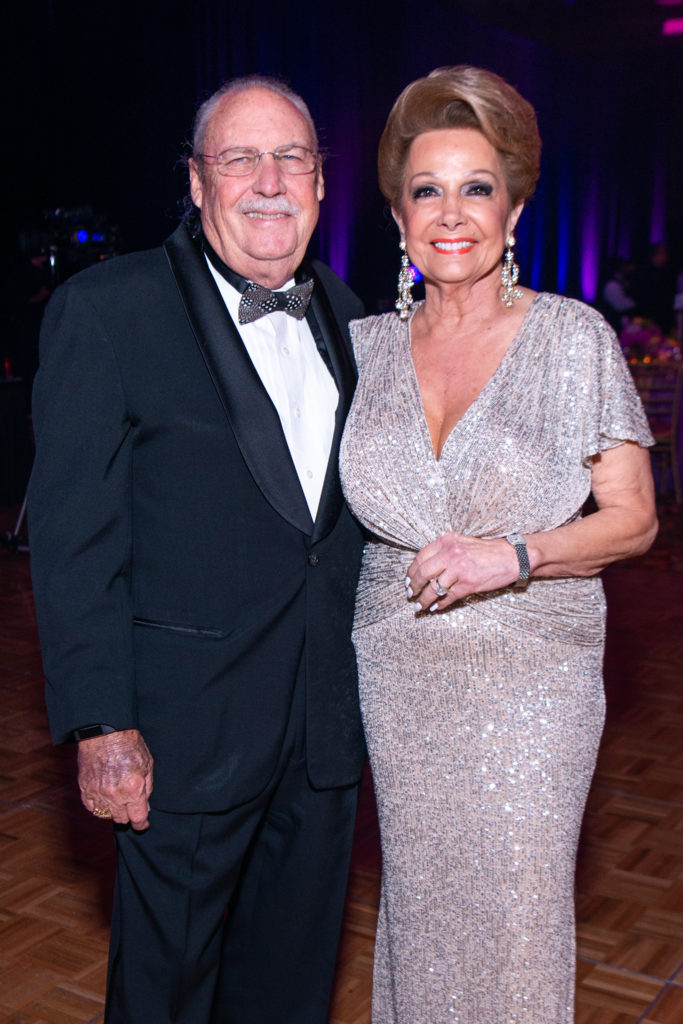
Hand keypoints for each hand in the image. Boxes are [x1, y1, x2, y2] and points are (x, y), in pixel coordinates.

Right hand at [78, 729, 153, 829]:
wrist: (105, 732)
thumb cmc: (129, 744)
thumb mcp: (147, 764)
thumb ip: (147, 788)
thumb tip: (146, 806)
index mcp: (133, 789)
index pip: (137, 818)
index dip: (142, 824)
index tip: (143, 824)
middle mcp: (114, 795)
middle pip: (122, 819)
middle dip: (128, 815)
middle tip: (131, 807)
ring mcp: (98, 793)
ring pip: (106, 815)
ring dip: (113, 811)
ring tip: (118, 800)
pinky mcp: (85, 789)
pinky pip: (91, 807)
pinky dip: (98, 806)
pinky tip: (104, 797)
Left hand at [405, 532, 520, 611]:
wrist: (512, 557)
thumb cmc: (487, 551)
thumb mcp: (462, 543)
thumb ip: (444, 551)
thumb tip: (425, 569)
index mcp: (447, 541)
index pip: (421, 557)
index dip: (411, 571)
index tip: (408, 580)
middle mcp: (451, 553)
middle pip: (423, 573)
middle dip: (413, 586)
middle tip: (410, 594)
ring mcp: (459, 569)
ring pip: (433, 588)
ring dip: (424, 599)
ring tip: (419, 606)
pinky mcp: (468, 584)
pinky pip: (448, 597)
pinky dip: (440, 604)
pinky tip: (435, 608)